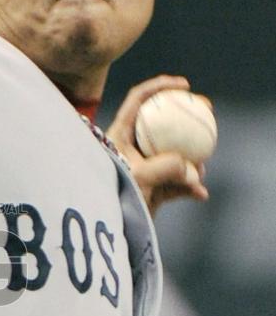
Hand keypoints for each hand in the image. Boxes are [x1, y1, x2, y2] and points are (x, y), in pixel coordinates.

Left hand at [106, 75, 208, 216]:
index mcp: (119, 135)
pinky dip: (187, 188)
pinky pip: (175, 182)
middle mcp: (131, 148)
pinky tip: (200, 195)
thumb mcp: (140, 180)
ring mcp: (143, 167)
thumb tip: (192, 166)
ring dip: (191, 162)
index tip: (184, 85)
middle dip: (188, 118)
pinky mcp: (151, 187)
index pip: (138, 100)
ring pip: (174, 154)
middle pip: (162, 123)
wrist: (107, 230)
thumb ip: (167, 167)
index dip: (160, 86)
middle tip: (208, 112)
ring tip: (200, 172)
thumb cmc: (114, 199)